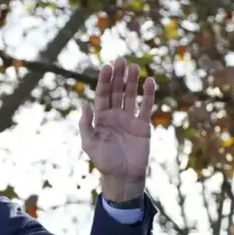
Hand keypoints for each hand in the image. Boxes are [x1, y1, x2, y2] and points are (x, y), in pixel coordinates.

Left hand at [79, 58, 155, 201]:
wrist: (123, 176)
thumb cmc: (104, 161)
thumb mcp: (89, 144)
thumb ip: (85, 125)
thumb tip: (84, 105)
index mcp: (100, 118)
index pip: (102, 94)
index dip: (104, 80)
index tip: (106, 66)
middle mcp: (114, 115)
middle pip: (116, 90)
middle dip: (117, 75)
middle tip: (120, 59)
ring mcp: (129, 118)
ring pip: (130, 95)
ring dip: (132, 81)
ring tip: (133, 66)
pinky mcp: (143, 125)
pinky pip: (146, 106)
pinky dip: (148, 94)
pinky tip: (149, 81)